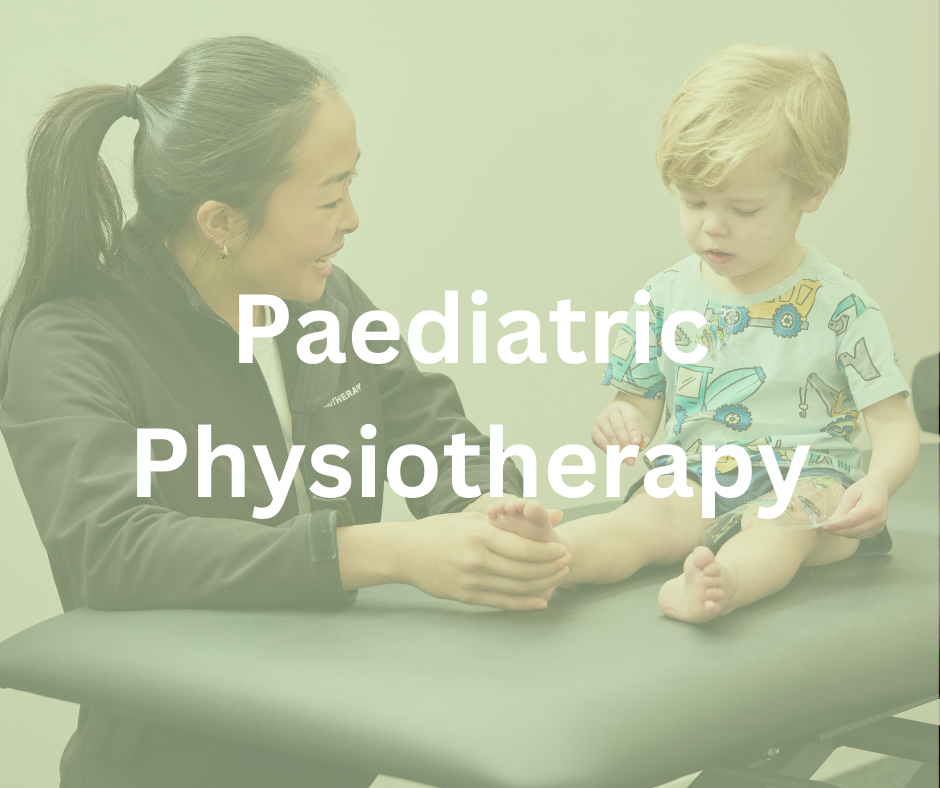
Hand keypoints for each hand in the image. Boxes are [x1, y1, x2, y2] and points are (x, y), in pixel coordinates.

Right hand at [397, 512, 570, 610]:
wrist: (405, 552)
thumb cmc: (439, 530)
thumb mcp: (471, 518)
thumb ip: (505, 521)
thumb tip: (539, 517)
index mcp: (479, 535)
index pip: (523, 548)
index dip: (548, 552)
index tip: (563, 550)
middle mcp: (477, 559)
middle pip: (525, 570)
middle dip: (551, 569)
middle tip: (567, 564)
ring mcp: (471, 580)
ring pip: (516, 587)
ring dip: (542, 585)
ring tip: (558, 579)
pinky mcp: (466, 596)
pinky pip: (502, 602)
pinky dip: (524, 604)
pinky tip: (539, 601)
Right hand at [591, 399, 646, 465]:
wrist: (618, 418)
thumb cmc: (629, 424)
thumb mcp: (638, 426)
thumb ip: (639, 436)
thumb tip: (635, 448)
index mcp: (624, 407)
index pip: (630, 419)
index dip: (633, 431)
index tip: (637, 443)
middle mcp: (610, 411)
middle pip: (619, 428)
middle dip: (627, 445)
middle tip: (633, 457)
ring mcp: (600, 420)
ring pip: (610, 436)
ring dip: (619, 451)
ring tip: (627, 460)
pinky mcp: (594, 430)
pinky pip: (601, 442)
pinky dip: (610, 451)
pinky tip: (617, 458)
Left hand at [821, 476, 889, 539]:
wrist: (880, 488)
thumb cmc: (865, 487)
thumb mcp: (851, 492)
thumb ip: (843, 507)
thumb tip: (832, 521)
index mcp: (874, 507)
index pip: (853, 520)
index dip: (838, 525)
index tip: (824, 526)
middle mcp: (879, 519)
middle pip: (854, 530)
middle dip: (837, 531)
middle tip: (824, 528)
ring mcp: (879, 526)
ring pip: (856, 535)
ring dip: (842, 532)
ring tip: (831, 526)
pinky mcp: (877, 530)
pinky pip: (860, 535)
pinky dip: (849, 533)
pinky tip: (842, 527)